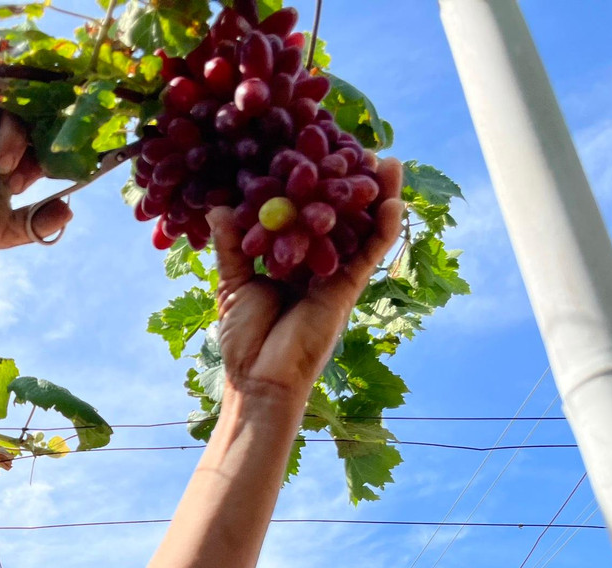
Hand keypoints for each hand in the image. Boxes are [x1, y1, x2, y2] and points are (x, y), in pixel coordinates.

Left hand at [207, 158, 404, 405]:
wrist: (258, 379)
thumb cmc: (245, 338)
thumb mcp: (233, 282)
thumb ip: (231, 243)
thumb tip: (219, 206)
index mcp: (292, 260)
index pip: (305, 214)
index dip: (311, 185)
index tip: (314, 150)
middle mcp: (319, 264)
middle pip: (340, 216)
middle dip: (349, 183)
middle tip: (357, 145)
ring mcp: (336, 275)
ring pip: (362, 229)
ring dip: (376, 197)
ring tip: (387, 161)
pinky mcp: (347, 289)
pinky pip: (371, 254)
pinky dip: (384, 229)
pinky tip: (392, 201)